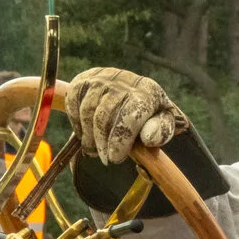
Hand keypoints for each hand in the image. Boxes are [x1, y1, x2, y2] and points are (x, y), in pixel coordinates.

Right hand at [66, 67, 188, 164]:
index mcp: (148, 91)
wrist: (134, 93)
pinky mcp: (84, 80)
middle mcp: (123, 80)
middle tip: (105, 159)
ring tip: (94, 150)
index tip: (115, 158)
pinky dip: (76, 122)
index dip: (120, 139)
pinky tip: (85, 134)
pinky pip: (73, 102)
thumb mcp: (165, 122)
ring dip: (88, 136)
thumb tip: (148, 138)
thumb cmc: (150, 114)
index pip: (130, 115)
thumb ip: (163, 130)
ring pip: (87, 111)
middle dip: (102, 142)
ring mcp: (102, 78)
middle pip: (104, 115)